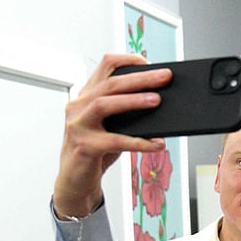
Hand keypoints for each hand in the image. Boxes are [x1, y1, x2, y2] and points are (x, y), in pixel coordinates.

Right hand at [54, 53, 171, 217]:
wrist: (75, 180)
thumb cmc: (96, 151)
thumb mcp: (111, 127)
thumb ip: (126, 114)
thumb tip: (159, 103)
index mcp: (86, 96)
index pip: (105, 67)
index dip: (127, 60)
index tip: (149, 62)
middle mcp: (78, 106)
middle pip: (110, 83)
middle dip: (140, 78)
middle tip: (165, 77)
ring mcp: (79, 125)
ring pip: (106, 104)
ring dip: (134, 101)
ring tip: (157, 101)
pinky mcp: (85, 147)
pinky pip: (116, 141)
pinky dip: (139, 142)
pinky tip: (157, 144)